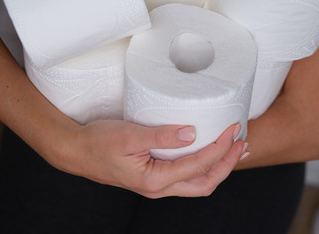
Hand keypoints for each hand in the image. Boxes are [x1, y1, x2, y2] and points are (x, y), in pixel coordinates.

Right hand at [68, 120, 246, 197]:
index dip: (221, 148)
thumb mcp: (129, 134)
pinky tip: (210, 152)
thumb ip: (161, 135)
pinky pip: (187, 177)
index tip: (232, 128)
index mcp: (154, 181)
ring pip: (198, 184)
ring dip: (220, 168)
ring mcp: (157, 186)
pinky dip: (205, 166)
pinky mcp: (155, 177)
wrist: (76, 151)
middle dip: (228, 164)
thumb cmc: (97, 142)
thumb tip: (192, 132)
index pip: (199, 166)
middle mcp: (159, 189)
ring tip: (236, 149)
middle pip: (206, 183)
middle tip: (243, 142)